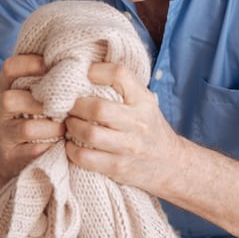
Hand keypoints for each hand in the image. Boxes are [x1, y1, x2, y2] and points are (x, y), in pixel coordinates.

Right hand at [0, 54, 65, 180]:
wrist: (8, 153)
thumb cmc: (30, 115)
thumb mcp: (30, 92)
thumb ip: (45, 77)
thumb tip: (80, 54)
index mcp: (4, 87)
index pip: (9, 68)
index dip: (29, 63)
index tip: (51, 64)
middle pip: (9, 99)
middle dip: (41, 101)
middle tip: (64, 104)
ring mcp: (2, 134)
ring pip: (25, 128)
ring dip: (51, 127)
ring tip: (66, 127)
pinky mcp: (10, 157)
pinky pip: (32, 152)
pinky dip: (50, 147)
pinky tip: (62, 144)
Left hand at [64, 62, 181, 194]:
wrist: (171, 163)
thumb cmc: (148, 126)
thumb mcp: (143, 101)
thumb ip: (121, 86)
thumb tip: (86, 70)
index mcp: (143, 100)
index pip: (120, 74)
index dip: (97, 70)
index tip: (85, 75)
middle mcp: (137, 122)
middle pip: (98, 108)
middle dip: (75, 105)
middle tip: (67, 105)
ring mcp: (128, 147)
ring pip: (89, 133)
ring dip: (71, 127)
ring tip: (69, 124)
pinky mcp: (117, 167)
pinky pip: (85, 157)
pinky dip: (72, 150)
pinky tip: (72, 144)